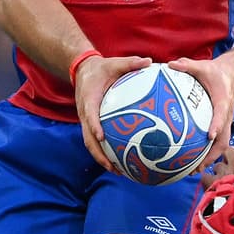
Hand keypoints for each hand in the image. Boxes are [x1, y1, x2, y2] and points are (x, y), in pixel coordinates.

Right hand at [73, 54, 151, 172]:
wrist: (83, 71)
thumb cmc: (101, 68)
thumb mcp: (115, 63)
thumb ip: (130, 63)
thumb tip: (149, 61)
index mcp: (89, 99)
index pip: (90, 115)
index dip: (94, 126)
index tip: (102, 137)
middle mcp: (85, 114)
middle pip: (88, 139)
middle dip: (99, 155)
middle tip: (113, 167)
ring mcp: (86, 122)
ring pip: (91, 145)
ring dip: (102, 159)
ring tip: (118, 172)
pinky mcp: (91, 125)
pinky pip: (96, 142)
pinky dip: (106, 153)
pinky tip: (122, 162)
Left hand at [168, 56, 233, 169]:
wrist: (231, 75)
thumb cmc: (215, 72)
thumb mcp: (203, 65)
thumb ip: (187, 65)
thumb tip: (170, 64)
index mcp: (223, 101)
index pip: (221, 115)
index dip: (216, 125)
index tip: (209, 135)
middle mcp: (225, 115)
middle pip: (223, 140)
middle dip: (212, 155)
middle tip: (198, 166)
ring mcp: (224, 123)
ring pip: (220, 145)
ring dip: (209, 159)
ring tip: (193, 172)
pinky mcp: (220, 126)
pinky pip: (215, 143)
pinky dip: (206, 154)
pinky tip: (191, 162)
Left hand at [200, 141, 233, 187]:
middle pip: (229, 150)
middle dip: (230, 157)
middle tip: (232, 168)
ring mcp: (224, 173)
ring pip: (217, 163)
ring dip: (219, 170)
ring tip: (225, 181)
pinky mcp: (212, 183)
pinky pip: (206, 175)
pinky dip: (207, 180)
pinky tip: (213, 186)